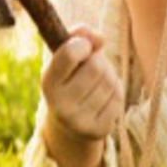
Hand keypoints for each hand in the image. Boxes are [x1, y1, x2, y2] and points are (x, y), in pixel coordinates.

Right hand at [40, 26, 123, 166]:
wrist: (68, 125)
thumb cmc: (68, 80)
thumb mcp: (64, 57)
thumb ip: (78, 36)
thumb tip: (99, 38)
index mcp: (48, 82)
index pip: (69, 54)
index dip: (82, 44)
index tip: (83, 46)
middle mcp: (60, 104)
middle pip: (96, 67)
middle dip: (99, 61)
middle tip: (92, 66)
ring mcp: (79, 121)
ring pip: (110, 82)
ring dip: (109, 75)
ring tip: (98, 81)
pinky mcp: (98, 130)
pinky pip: (118, 98)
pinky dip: (116, 91)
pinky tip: (104, 96)